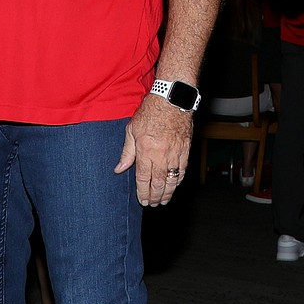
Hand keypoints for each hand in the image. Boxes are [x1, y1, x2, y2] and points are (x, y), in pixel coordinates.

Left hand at [114, 92, 192, 206]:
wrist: (172, 99)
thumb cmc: (150, 112)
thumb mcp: (132, 129)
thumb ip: (126, 152)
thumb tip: (118, 169)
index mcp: (145, 151)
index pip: (143, 178)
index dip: (142, 192)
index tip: (142, 200)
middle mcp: (161, 155)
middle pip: (158, 183)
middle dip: (154, 196)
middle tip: (152, 204)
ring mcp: (175, 153)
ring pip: (171, 180)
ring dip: (167, 193)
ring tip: (163, 200)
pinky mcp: (185, 150)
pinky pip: (182, 170)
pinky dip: (178, 181)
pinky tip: (174, 186)